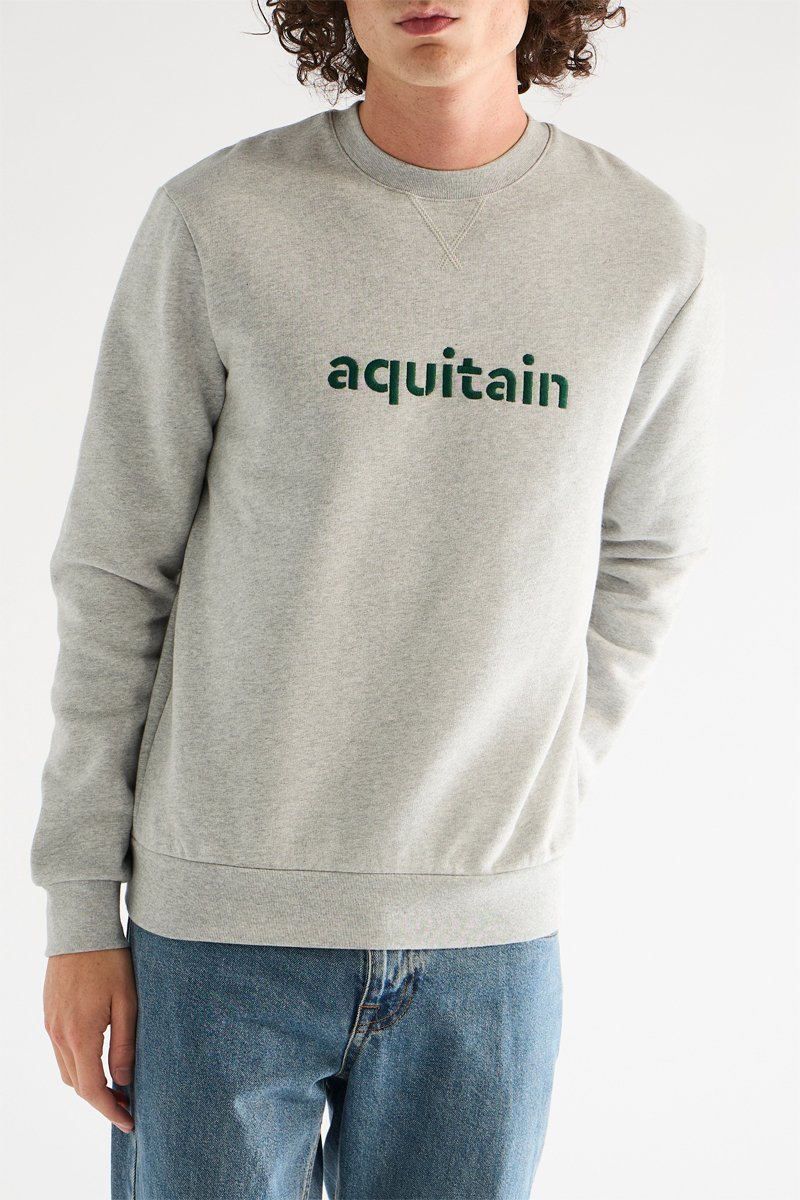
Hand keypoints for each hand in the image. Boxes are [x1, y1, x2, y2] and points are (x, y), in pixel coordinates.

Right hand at [42, 947, 137, 1132]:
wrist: (80, 929)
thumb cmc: (110, 961)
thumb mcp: (128, 1002)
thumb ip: (125, 1045)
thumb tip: (123, 1081)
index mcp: (80, 1035)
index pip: (92, 1089)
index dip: (110, 1110)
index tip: (129, 1121)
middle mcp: (59, 1035)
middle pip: (76, 1085)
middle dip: (101, 1101)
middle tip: (128, 1104)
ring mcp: (51, 1025)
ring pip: (66, 1070)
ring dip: (88, 1083)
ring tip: (116, 1084)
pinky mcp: (49, 1015)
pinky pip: (61, 1052)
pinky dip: (78, 1064)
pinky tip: (98, 1059)